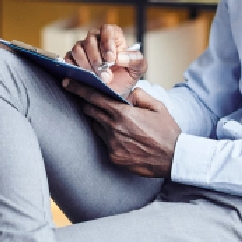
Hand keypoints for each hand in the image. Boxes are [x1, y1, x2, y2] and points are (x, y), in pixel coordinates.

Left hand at [61, 81, 179, 177]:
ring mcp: (112, 144)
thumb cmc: (167, 131)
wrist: (174, 159)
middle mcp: (114, 128)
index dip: (79, 89)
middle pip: (90, 111)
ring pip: (97, 126)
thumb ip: (140, 95)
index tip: (67, 82)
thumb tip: (129, 93)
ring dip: (100, 120)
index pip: (94, 97)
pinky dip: (109, 136)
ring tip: (112, 119)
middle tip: (86, 98)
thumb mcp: (157, 107)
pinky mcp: (113, 157)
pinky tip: (121, 136)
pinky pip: (105, 142)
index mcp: (123, 113)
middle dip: (87, 103)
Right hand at [64, 24, 146, 97]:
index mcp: (113, 36)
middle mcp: (96, 39)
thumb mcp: (138, 69)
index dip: (107, 43)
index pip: (107, 30)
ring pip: (78, 48)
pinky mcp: (72, 59)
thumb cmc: (126, 78)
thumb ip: (136, 60)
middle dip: (97, 60)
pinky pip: (68, 58)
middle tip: (106, 76)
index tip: (111, 59)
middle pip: (90, 40)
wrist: (114, 93)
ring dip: (87, 65)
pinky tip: (85, 77)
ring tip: (97, 78)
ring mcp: (83, 48)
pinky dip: (75, 68)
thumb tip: (120, 57)